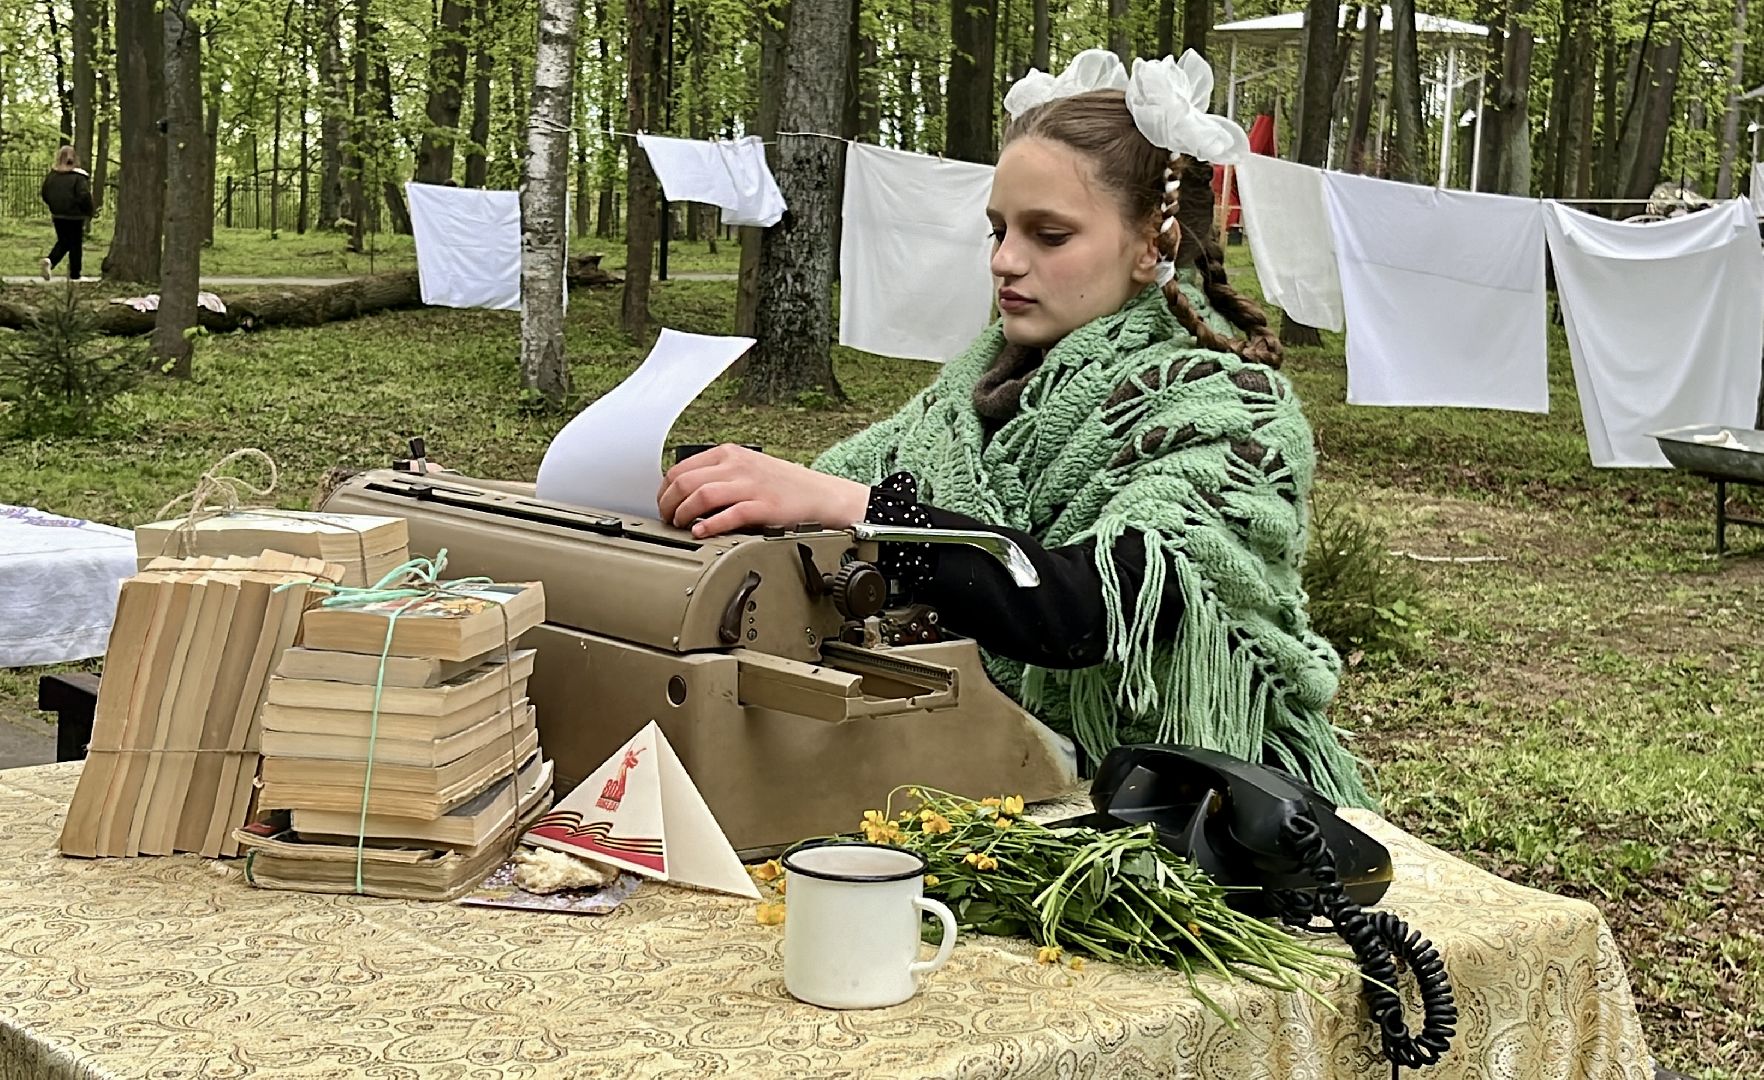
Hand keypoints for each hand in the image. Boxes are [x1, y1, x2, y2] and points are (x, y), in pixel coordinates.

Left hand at [656, 444, 871, 537]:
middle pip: (686, 481)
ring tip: (681, 526)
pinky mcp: (764, 506)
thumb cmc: (784, 486)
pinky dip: (710, 525)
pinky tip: (702, 533)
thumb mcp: (747, 467)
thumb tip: (684, 491)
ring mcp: (751, 485)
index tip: (663, 505)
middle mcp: (738, 465)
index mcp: (730, 453)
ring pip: (701, 495)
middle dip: (668, 503)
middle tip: (668, 519)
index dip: (665, 490)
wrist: (821, 495)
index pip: (681, 468)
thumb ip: (718, 474)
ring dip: (683, 513)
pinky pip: (729, 514)